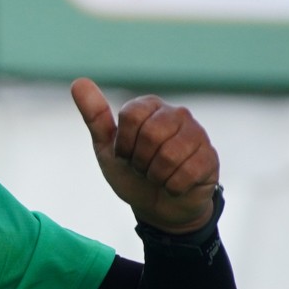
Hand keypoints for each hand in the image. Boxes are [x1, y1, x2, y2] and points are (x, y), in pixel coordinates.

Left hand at [70, 78, 219, 232]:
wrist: (156, 206)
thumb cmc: (131, 173)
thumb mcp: (107, 147)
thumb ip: (94, 116)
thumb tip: (78, 82)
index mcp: (150, 107)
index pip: (132, 115)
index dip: (123, 143)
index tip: (125, 154)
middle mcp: (177, 114)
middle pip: (151, 134)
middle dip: (139, 160)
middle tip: (143, 167)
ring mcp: (198, 135)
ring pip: (169, 155)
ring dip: (156, 176)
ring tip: (159, 175)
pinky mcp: (210, 158)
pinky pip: (186, 173)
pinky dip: (172, 187)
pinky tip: (175, 185)